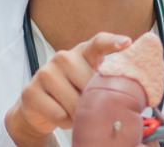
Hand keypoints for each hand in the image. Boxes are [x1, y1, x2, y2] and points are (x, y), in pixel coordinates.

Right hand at [6, 32, 132, 146]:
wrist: (37, 108)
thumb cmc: (72, 94)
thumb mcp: (90, 84)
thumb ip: (106, 81)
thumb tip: (133, 94)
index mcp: (83, 53)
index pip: (98, 42)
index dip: (113, 42)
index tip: (127, 43)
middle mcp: (63, 58)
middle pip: (90, 83)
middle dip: (94, 100)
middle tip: (89, 104)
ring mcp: (45, 73)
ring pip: (74, 102)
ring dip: (78, 114)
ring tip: (72, 110)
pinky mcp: (31, 91)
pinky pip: (60, 114)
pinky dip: (64, 121)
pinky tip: (60, 115)